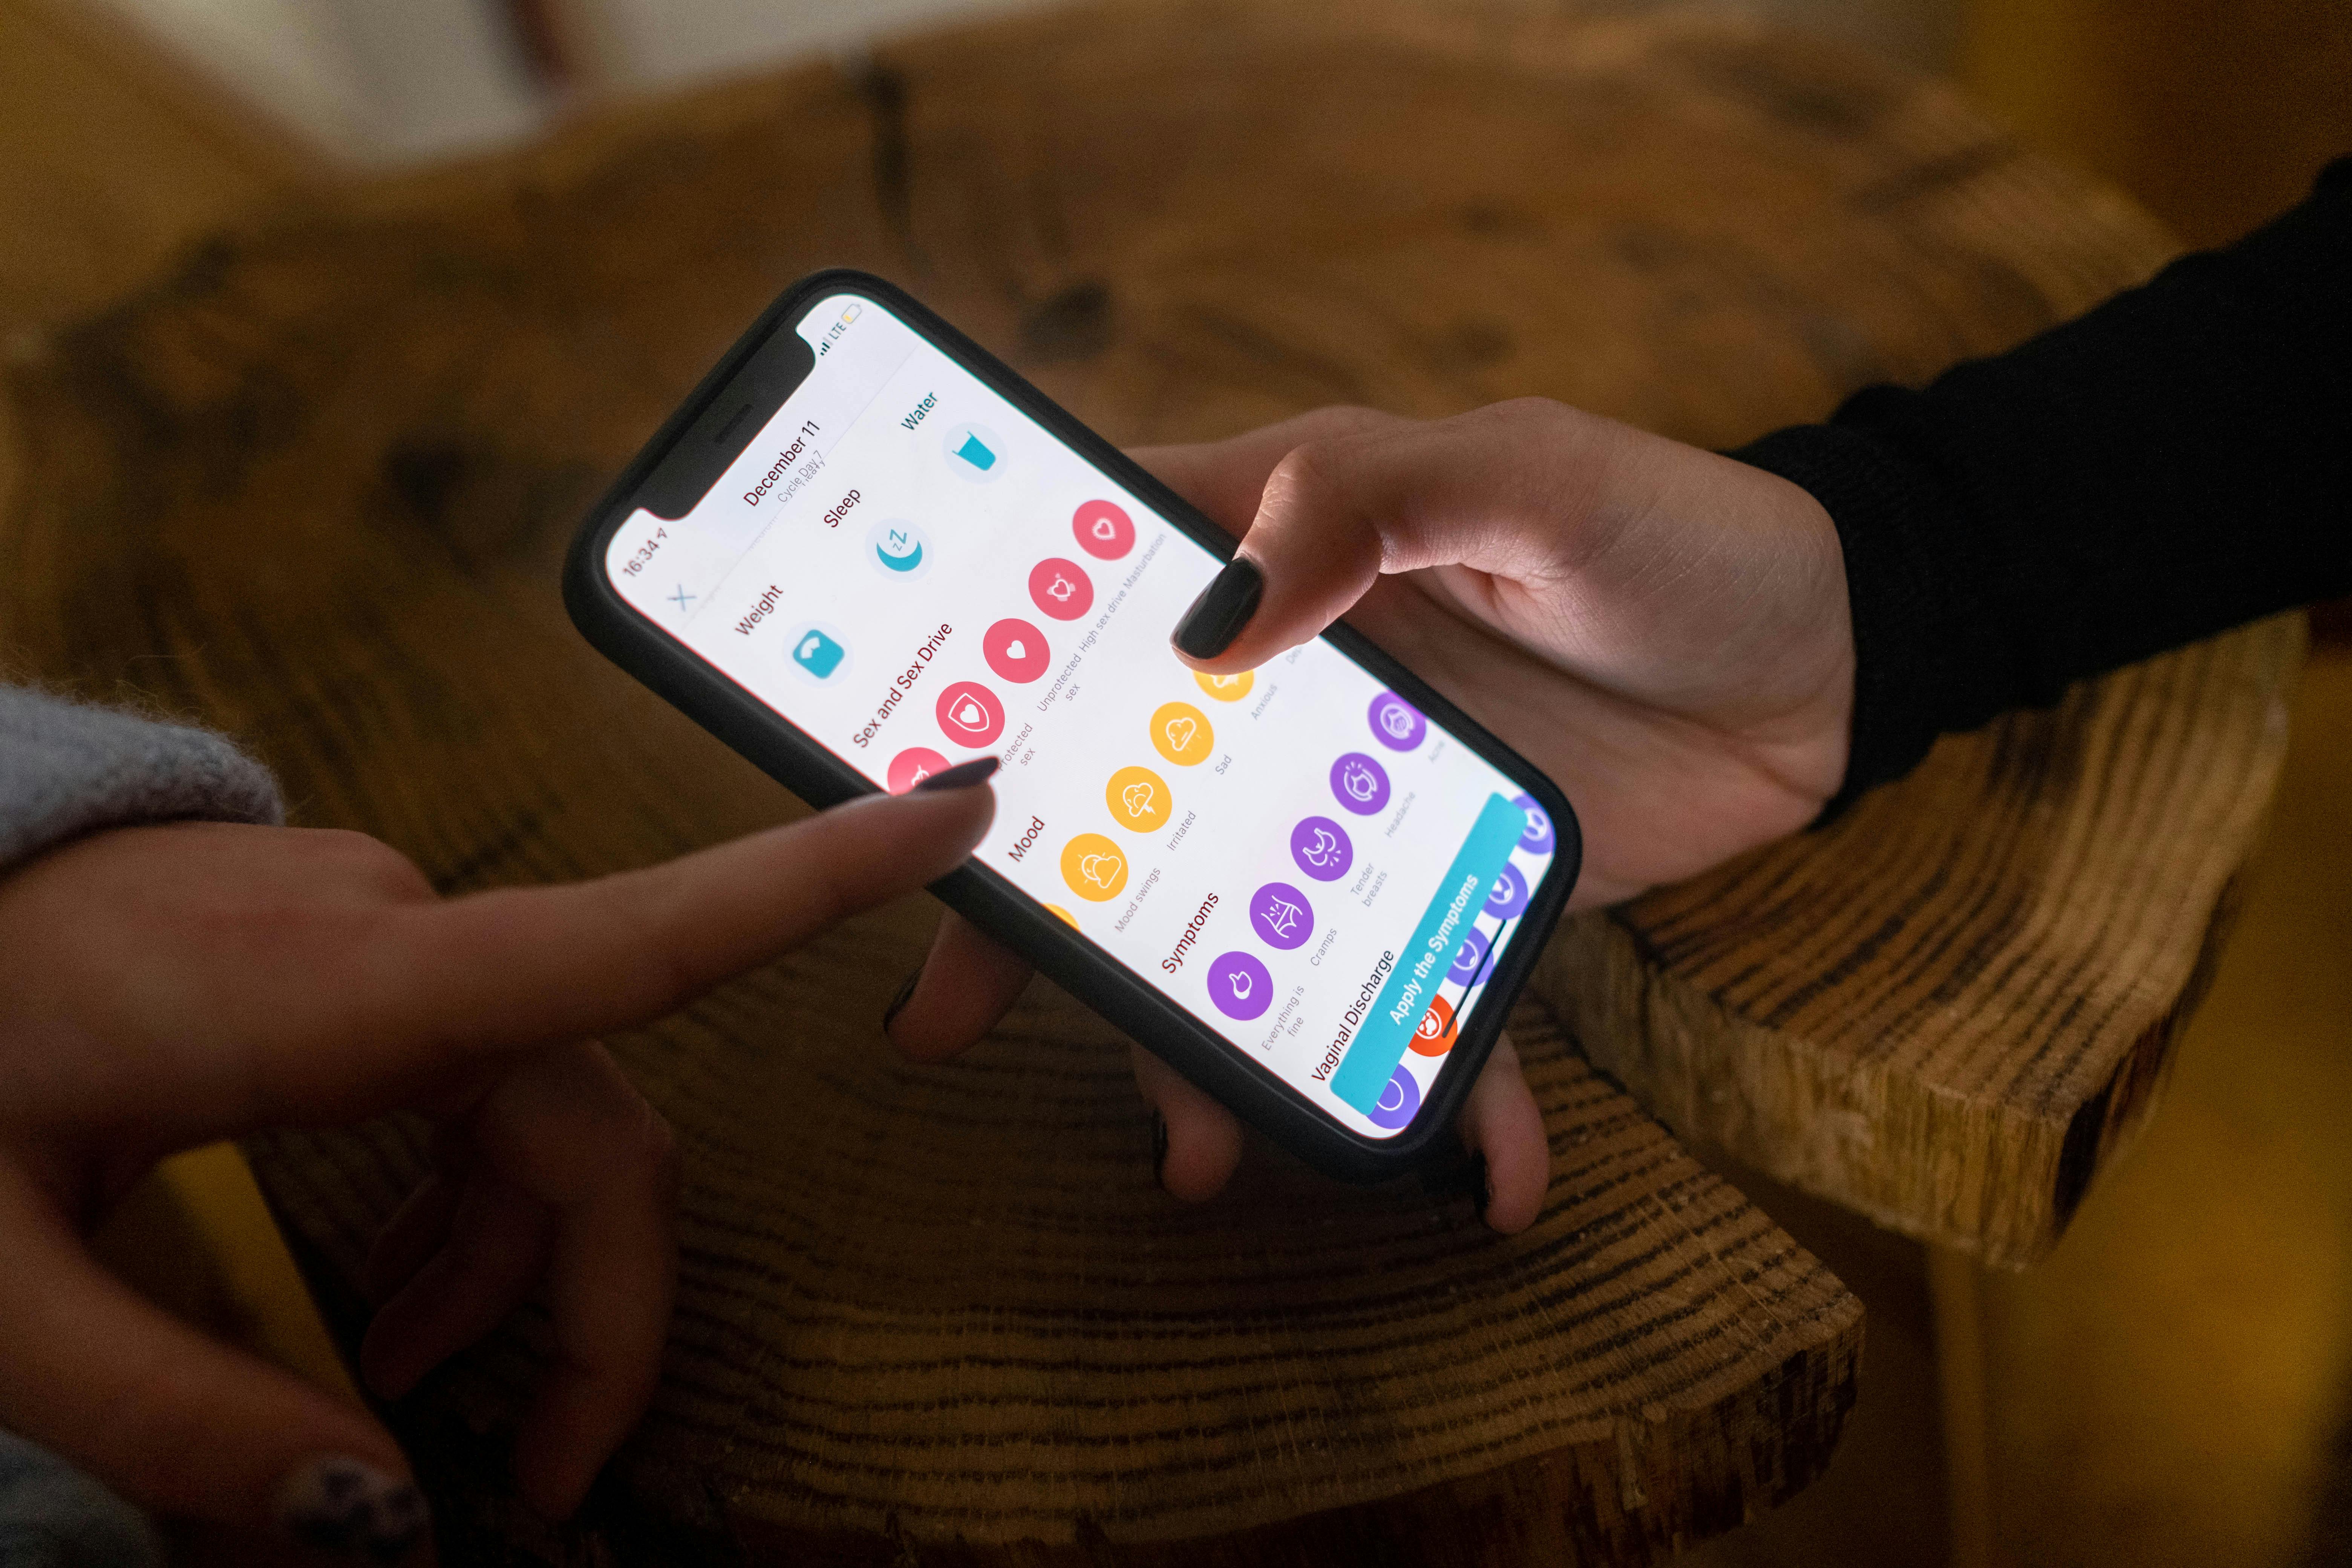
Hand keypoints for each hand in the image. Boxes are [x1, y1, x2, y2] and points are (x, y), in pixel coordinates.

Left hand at [0, 779, 994, 1548]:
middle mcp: (395, 934)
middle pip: (594, 1121)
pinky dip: (465, 1196)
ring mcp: (381, 923)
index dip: (808, 885)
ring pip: (546, 1104)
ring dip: (513, 1263)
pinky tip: (383, 1280)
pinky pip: (481, 1072)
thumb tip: (380, 1523)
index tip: (956, 812)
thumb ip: (179, 1410)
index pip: (623, 938)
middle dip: (598, 1310)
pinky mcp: (358, 936)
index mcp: (338, 988)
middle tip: (546, 1482)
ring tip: (407, 1380)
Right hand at [887, 399, 1837, 1235]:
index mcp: (1284, 551)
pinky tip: (1481, 1179)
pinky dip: (1447, 1094)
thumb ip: (1374, 500)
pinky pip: (1418, 997)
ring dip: (1208, 1044)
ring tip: (1200, 1153)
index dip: (980, 678)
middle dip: (1036, 914)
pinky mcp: (1455, 885)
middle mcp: (1300, 683)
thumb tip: (1211, 621)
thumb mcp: (1534, 476)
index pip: (1089, 604)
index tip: (895, 782)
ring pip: (1240, 924)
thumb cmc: (1681, 534)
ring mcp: (1366, 798)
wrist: (1835, 660)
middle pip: (1124, 799)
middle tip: (952, 1017)